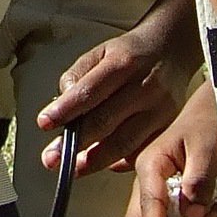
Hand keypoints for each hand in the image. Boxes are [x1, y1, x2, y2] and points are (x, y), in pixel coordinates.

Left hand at [37, 29, 196, 178]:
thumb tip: (62, 102)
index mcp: (123, 63)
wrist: (171, 48)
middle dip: (75, 143)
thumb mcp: (101, 51)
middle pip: (106, 121)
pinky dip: (118, 162)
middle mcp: (144, 86)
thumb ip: (78, 74)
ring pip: (124, 142)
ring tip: (73, 168)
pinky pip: (140, 151)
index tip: (45, 123)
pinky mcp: (168, 127)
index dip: (66, 109)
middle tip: (51, 157)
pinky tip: (100, 163)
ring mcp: (159, 109)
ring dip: (95, 160)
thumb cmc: (131, 52)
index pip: (90, 90)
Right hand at [123, 81, 216, 216]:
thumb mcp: (205, 149)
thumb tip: (191, 215)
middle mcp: (148, 181)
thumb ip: (197, 182)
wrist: (213, 112)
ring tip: (213, 216)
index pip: (148, 204)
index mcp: (150, 165)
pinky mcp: (170, 200)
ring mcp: (158, 192)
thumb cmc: (206, 123)